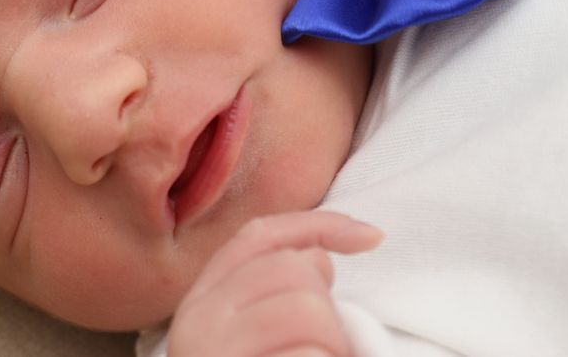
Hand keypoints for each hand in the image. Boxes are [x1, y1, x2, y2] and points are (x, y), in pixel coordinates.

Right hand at [168, 211, 382, 356]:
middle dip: (329, 310)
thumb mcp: (248, 335)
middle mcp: (196, 321)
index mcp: (200, 303)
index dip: (317, 224)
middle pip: (292, 268)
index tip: (371, 236)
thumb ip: (269, 294)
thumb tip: (318, 255)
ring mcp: (213, 348)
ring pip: (308, 307)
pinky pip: (309, 355)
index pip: (258, 236)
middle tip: (323, 353)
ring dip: (332, 346)